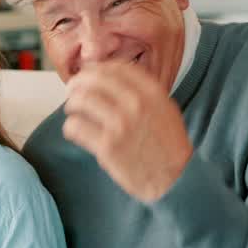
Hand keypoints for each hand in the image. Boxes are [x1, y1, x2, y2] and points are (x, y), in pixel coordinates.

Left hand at [62, 63, 192, 201]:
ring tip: (73, 111)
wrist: (176, 178)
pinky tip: (75, 131)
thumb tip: (112, 77)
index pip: (114, 68)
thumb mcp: (165, 109)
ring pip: (80, 101)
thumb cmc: (169, 145)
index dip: (96, 70)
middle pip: (93, 81)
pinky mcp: (107, 147)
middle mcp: (135, 104)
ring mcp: (120, 125)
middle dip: (77, 84)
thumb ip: (143, 91)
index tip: (88, 75)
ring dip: (71, 105)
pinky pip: (76, 127)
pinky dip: (71, 127)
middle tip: (71, 91)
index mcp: (151, 92)